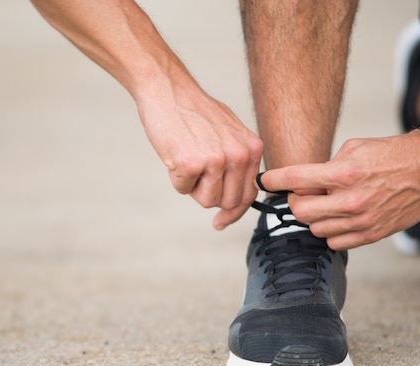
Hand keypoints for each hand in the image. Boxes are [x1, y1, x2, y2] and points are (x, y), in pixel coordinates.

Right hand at [137, 89, 262, 229]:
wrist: (167, 90)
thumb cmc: (195, 112)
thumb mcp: (230, 133)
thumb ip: (240, 162)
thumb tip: (238, 200)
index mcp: (252, 148)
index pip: (249, 194)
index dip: (234, 211)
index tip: (221, 221)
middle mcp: (239, 155)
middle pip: (228, 202)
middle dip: (210, 194)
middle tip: (197, 172)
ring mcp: (216, 160)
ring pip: (206, 200)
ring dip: (192, 186)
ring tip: (187, 157)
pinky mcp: (191, 164)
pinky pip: (182, 189)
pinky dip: (175, 177)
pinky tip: (174, 153)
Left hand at [256, 131, 419, 249]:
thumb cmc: (389, 154)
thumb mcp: (353, 149)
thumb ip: (325, 169)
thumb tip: (303, 186)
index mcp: (344, 173)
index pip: (295, 179)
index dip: (274, 180)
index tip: (265, 181)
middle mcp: (351, 200)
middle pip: (300, 212)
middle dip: (297, 202)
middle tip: (304, 194)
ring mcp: (362, 220)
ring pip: (316, 229)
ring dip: (316, 218)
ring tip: (329, 204)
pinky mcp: (373, 234)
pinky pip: (336, 243)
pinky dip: (332, 232)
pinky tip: (340, 217)